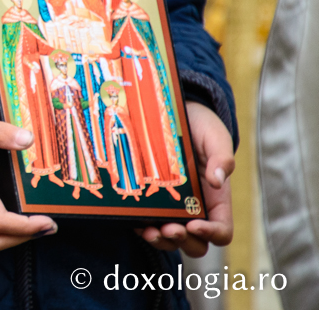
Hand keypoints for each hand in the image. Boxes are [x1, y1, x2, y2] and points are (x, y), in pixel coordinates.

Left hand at [136, 102, 233, 256]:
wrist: (172, 113)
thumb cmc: (200, 127)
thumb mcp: (214, 136)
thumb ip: (221, 157)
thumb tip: (217, 181)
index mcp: (216, 199)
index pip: (221, 230)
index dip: (211, 233)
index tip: (195, 224)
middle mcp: (195, 208)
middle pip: (195, 242)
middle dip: (183, 241)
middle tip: (169, 228)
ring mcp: (173, 207)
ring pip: (171, 238)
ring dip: (161, 240)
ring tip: (149, 230)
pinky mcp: (152, 201)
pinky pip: (148, 223)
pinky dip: (142, 227)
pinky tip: (133, 220)